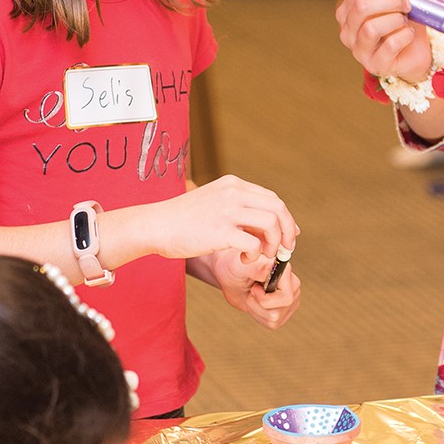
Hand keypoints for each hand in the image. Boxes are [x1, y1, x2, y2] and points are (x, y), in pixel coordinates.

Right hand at [150, 176, 297, 260]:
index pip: (272, 198)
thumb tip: (265, 225)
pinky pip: (253, 244)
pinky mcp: (220, 231)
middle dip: (288, 231)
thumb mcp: (213, 202)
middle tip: (285, 250)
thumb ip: (238, 208)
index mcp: (233, 185)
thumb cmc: (183, 220)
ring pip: (271, 224)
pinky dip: (255, 254)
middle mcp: (233, 193)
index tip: (288, 236)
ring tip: (263, 255)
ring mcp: (227, 211)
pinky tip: (243, 258)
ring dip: (274, 244)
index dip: (285, 219)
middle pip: (278, 208)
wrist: (155, 225)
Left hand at [211, 246, 300, 328]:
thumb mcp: (242, 267)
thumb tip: (269, 268)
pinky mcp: (285, 311)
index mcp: (286, 271)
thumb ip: (257, 268)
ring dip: (256, 310)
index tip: (253, 289)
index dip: (265, 299)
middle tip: (251, 292)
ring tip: (252, 296)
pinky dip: (259, 316)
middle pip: (279, 311)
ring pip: (275, 319)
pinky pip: (273, 324)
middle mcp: (293, 285)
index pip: (286, 298)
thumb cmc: (235, 268)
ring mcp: (291, 299)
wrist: (232, 278)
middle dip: (258, 305)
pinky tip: (255, 304)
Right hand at [335, 0, 432, 83]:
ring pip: (372, 28)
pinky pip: (390, 45)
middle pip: (362, 7)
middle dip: (392, 0)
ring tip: (406, 20)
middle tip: (408, 3)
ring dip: (397, 19)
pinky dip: (405, 35)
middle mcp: (346, 31)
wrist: (418, 48)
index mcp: (346, 10)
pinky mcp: (375, 66)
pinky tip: (409, 34)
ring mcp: (358, 51)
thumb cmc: (401, 17)